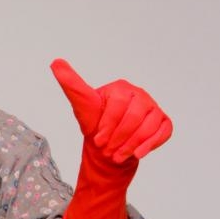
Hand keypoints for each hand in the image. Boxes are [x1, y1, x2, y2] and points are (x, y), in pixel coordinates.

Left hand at [50, 58, 172, 163]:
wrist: (109, 147)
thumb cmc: (96, 125)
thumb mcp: (81, 106)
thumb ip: (71, 85)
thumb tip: (55, 63)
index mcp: (121, 88)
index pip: (119, 103)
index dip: (108, 125)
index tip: (97, 140)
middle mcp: (140, 95)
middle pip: (135, 115)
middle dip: (120, 137)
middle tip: (108, 150)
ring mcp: (153, 108)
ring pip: (150, 125)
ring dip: (132, 144)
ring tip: (118, 156)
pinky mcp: (163, 122)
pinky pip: (164, 131)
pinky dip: (151, 144)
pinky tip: (138, 154)